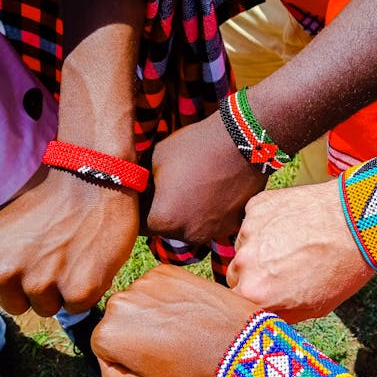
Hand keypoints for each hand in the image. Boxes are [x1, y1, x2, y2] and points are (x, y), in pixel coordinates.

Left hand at [0, 169, 138, 315]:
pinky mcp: (78, 291)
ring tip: (72, 253)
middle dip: (35, 287)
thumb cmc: (49, 199)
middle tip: (53, 251)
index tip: (28, 254)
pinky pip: (77, 307)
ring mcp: (41, 284)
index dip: (11, 279)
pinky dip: (86, 288)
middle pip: (16, 306)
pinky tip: (89, 259)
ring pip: (47, 308)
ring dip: (61, 288)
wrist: (93, 178)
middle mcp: (3, 273)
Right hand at [91, 264, 255, 376]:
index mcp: (107, 334)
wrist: (234, 340)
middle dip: (136, 331)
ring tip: (180, 328)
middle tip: (168, 344)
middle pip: (119, 320)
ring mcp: (142, 282)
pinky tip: (186, 311)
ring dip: (151, 312)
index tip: (152, 360)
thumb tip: (105, 358)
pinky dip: (167, 296)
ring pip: (138, 301)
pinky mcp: (164, 269)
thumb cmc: (190, 369)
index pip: (103, 346)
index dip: (127, 357)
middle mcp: (118, 302)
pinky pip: (156, 286)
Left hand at [145, 112, 267, 243]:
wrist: (241, 142)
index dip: (141, 208)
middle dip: (165, 212)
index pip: (140, 224)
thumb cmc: (193, 147)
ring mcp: (212, 233)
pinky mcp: (231, 226)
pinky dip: (210, 212)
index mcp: (163, 221)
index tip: (146, 194)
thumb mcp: (154, 158)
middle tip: (171, 187)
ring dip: (189, 213)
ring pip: (190, 227)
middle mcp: (186, 235)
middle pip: (166, 228)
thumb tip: (135, 188)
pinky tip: (214, 190)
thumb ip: (141, 181)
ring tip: (195, 186)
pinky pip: (212, 223)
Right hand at [227, 180, 374, 321]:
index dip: (255, 301)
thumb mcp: (314, 308)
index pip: (238, 305)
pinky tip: (293, 225)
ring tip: (293, 244)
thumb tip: (265, 316)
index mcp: (254, 293)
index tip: (271, 295)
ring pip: (244, 247)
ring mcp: (248, 231)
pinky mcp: (256, 206)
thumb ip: (279, 316)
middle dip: (255, 275)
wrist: (358, 221)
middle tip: (285, 269)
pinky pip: (253, 221)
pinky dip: (267, 224)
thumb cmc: (342, 267)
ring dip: (260, 249)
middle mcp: (244, 262)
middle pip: (236, 275)